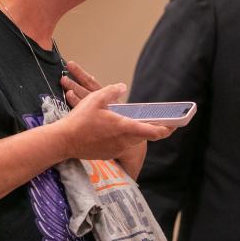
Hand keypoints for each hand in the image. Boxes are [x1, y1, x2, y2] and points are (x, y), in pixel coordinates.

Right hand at [56, 63, 172, 165]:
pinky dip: (125, 137)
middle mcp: (124, 141)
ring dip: (139, 132)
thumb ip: (112, 91)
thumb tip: (122, 87)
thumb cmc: (80, 120)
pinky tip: (119, 129)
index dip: (167, 128)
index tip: (176, 124)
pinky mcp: (109, 153)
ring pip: (134, 140)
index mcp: (125, 127)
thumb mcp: (96, 99)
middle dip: (155, 128)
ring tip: (142, 122)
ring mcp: (116, 149)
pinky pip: (122, 144)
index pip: (154, 132)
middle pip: (146, 136)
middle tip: (163, 120)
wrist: (64, 141)